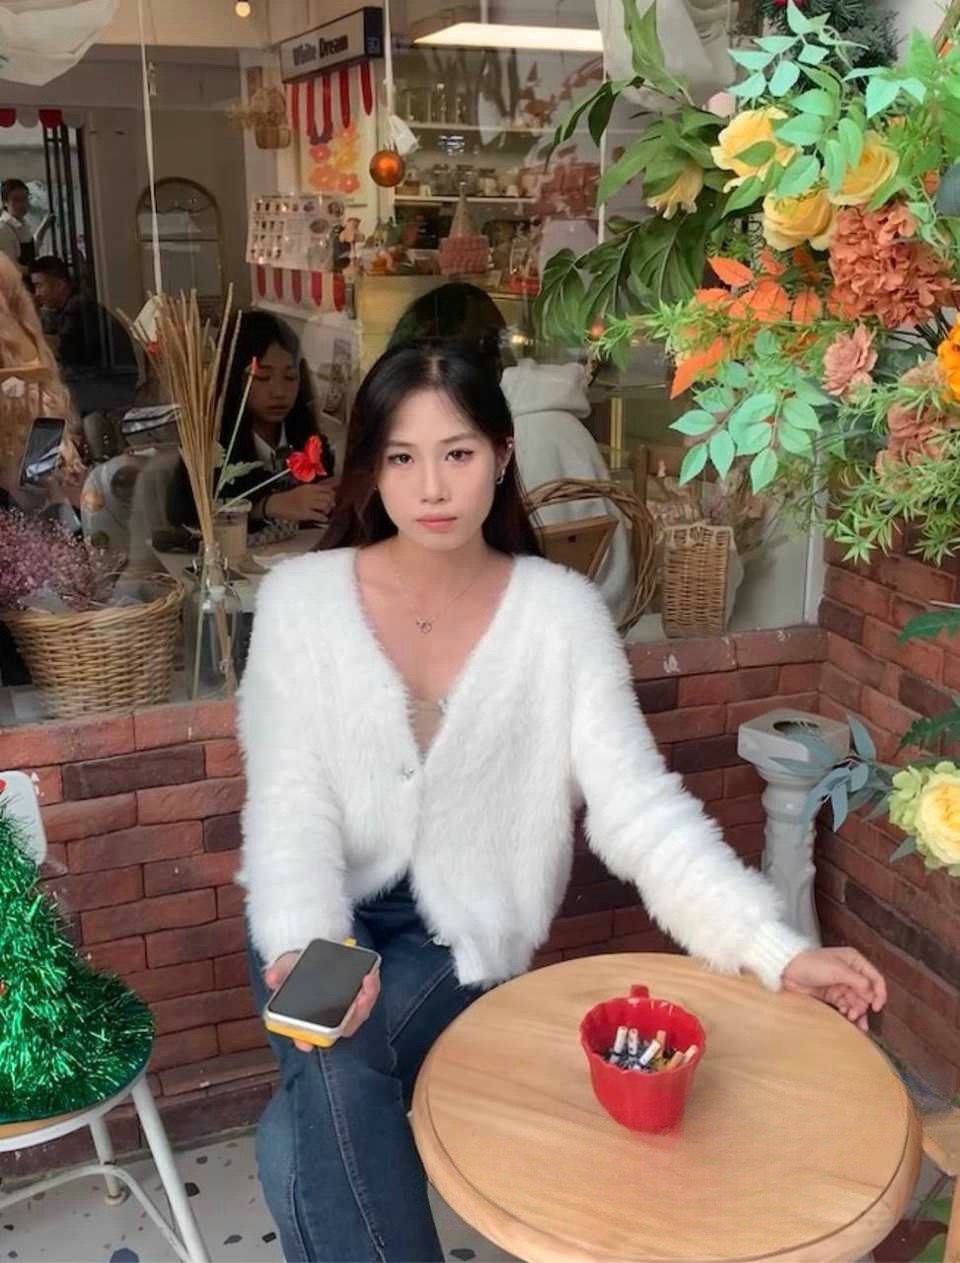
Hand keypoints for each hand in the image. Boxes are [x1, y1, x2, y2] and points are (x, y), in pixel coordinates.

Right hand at [263, 950, 379, 1052]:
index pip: (308, 1036)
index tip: (305, 1044)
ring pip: (359, 1013)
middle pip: (341, 1027)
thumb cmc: (300, 967)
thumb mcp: (287, 965)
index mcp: (311, 1018)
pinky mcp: (360, 994)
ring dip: (365, 1001)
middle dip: (349, 1020)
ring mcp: (348, 1008)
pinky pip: (368, 995)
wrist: (317, 954)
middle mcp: (332, 1018)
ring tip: (366, 982)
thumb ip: (279, 971)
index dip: (305, 1040)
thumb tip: (271, 978)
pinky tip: (369, 975)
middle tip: (353, 1004)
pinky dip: (371, 987)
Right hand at [265, 481, 337, 523]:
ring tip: (325, 513)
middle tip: (330, 508)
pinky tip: (323, 519)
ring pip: (325, 506)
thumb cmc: (289, 498)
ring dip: (328, 511)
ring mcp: (307, 503)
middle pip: (329, 497)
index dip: (332, 495)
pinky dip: (323, 519)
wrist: (277, 503)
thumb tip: (329, 491)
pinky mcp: (304, 513)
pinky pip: (319, 516)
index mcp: (309, 487)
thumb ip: (314, 490)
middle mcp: (309, 494)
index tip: (332, 500)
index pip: (328, 489)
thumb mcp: (302, 490)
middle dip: (332, 504)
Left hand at [781, 947, 886, 1031]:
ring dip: (857, 1011)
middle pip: (867, 993)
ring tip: (851, 1018)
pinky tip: (846, 1017)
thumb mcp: (838, 970)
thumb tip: (872, 995)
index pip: (875, 979)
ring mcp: (842, 984)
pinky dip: (849, 1012)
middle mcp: (851, 972)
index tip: (876, 1007)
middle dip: (864, 1005)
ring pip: (857, 1002)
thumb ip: (858, 982)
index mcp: (855, 961)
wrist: (788, 971)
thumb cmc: (812, 964)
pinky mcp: (833, 995)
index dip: (879, 994)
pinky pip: (847, 1006)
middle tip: (855, 1013)